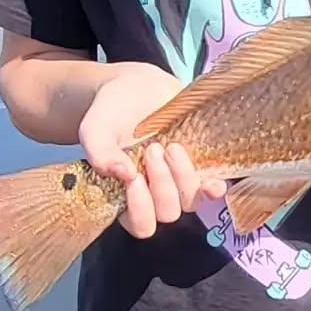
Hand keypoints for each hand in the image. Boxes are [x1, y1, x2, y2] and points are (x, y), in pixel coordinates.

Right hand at [78, 63, 225, 237]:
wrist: (136, 86)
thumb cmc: (111, 112)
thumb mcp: (95, 129)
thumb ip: (99, 153)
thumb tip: (124, 174)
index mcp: (127, 195)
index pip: (140, 224)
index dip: (140, 208)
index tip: (134, 177)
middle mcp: (155, 194)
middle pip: (168, 213)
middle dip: (162, 184)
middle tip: (153, 150)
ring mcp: (180, 181)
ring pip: (191, 201)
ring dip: (184, 177)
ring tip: (171, 146)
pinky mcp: (200, 165)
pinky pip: (213, 186)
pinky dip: (214, 186)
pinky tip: (213, 179)